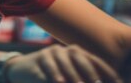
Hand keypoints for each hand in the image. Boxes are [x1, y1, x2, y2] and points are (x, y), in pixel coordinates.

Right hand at [5, 44, 121, 82]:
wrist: (22, 69)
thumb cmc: (52, 75)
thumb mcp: (68, 76)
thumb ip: (83, 78)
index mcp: (78, 54)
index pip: (96, 61)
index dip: (107, 72)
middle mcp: (67, 51)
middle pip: (81, 59)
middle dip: (91, 74)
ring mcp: (52, 53)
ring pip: (65, 63)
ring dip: (73, 76)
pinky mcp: (40, 58)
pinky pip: (49, 67)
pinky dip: (54, 75)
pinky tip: (58, 82)